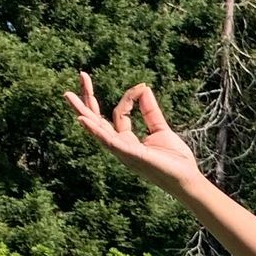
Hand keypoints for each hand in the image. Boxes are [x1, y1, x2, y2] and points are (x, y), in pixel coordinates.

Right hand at [62, 75, 202, 195]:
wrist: (187, 179)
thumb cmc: (175, 160)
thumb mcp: (161, 129)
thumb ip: (150, 110)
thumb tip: (143, 88)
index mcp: (127, 140)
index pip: (119, 113)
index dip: (129, 97)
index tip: (141, 88)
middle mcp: (120, 146)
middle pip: (98, 120)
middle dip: (87, 99)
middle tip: (81, 76)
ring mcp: (123, 152)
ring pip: (98, 129)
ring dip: (83, 111)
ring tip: (68, 95)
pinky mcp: (130, 155)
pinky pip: (109, 141)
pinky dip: (96, 131)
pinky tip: (83, 120)